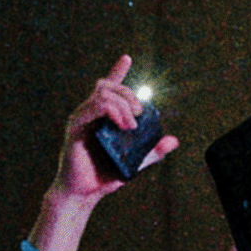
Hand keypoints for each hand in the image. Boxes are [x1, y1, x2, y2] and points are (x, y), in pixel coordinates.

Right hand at [56, 56, 175, 201]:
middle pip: (109, 87)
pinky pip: (92, 107)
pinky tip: (123, 124)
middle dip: (130, 95)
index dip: (118, 71)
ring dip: (123, 104)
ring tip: (133, 125)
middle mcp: (90, 114)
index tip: (127, 58)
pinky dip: (111, 110)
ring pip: (102, 93)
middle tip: (141, 115)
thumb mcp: (136, 162)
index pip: (109, 88)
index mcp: (102, 118)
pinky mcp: (75, 127)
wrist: (85, 193)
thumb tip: (174, 140)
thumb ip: (153, 151)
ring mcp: (81, 118)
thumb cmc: (106, 176)